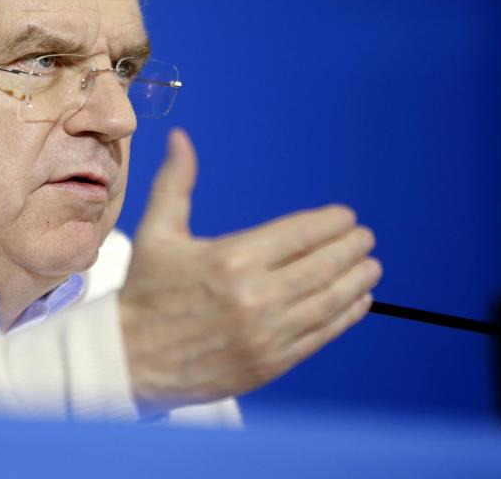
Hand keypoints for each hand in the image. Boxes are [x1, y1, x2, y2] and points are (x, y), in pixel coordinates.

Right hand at [118, 129, 380, 414]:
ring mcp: (266, 333)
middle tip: (363, 238)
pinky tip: (357, 301)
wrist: (131, 359)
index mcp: (230, 258)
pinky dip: (346, 316)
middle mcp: (254, 296)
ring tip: (369, 266)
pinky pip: (321, 334)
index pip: (301, 233)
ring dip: (357, 280)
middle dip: (351, 247)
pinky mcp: (270, 363)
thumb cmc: (146, 291)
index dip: (331, 222)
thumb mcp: (156, 232)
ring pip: (330, 300)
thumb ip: (176, 183)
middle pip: (324, 264)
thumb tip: (180, 138)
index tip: (345, 216)